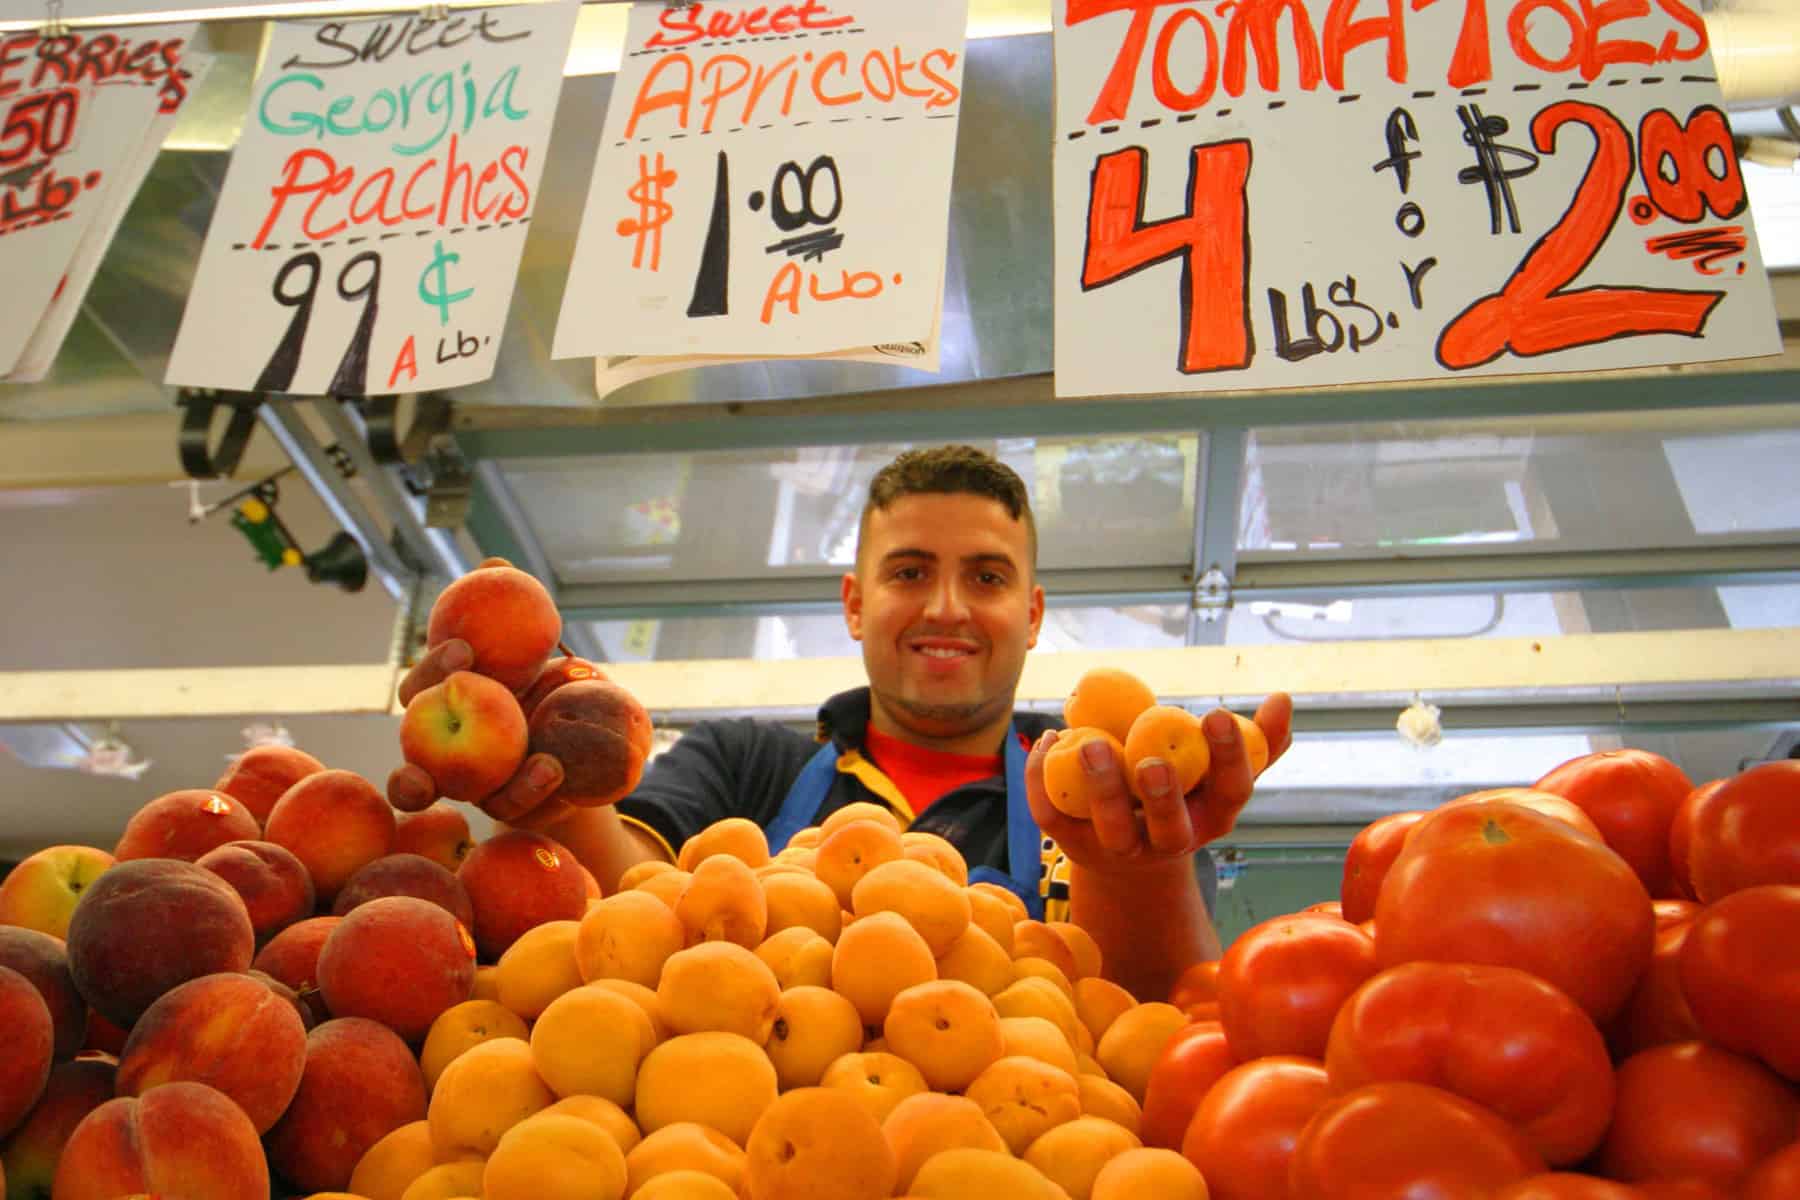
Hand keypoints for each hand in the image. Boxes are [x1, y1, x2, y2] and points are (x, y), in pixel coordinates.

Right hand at [387, 557, 573, 829]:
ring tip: (477, 754)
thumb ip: (515, 610)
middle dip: (422, 721)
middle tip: (460, 693)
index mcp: (446, 705)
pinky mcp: (504, 809)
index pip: (423, 686)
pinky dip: (529, 786)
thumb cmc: (548, 688)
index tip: (464, 647)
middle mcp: (441, 750)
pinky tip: (552, 767)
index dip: (433, 666)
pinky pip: (510, 802)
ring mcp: (468, 786)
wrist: (584, 748)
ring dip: (468, 775)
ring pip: (447, 789)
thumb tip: (493, 562)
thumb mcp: (539, 649)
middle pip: (412, 742)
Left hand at [1025, 693, 1292, 875]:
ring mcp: (1121, 849)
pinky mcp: (1074, 846)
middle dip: (1161, 797)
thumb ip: (1258, 741)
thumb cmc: (1188, 797)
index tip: (1215, 715)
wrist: (1131, 856)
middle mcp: (1170, 841)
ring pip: (1111, 829)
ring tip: (1088, 744)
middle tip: (1151, 761)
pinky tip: (1048, 739)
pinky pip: (1055, 818)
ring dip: (1099, 789)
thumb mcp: (1222, 774)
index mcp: (1212, 817)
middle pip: (1169, 827)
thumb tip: (1284, 699)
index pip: (1231, 793)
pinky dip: (1044, 782)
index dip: (1228, 758)